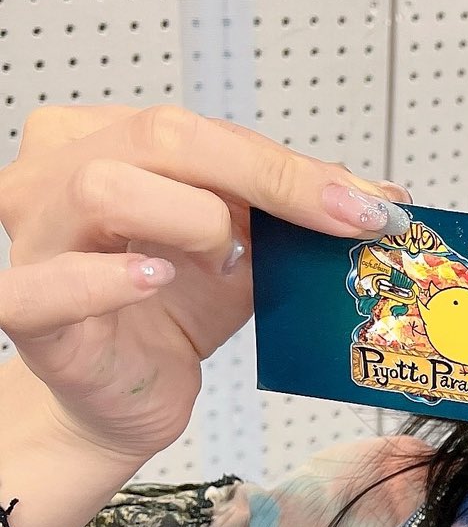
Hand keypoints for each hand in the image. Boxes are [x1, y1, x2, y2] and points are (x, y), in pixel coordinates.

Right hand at [0, 103, 408, 466]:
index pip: (201, 129)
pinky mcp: (26, 310)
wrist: (123, 397)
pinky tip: (153, 282)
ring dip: (192, 223)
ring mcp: (34, 240)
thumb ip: (286, 214)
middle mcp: (55, 176)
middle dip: (266, 179)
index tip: (369, 204)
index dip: (291, 165)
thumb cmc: (167, 314)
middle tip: (338, 222)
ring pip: (103, 188)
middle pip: (158, 137)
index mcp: (102, 141)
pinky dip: (106, 281)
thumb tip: (374, 194)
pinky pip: (50, 285)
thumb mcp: (241, 252)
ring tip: (220, 265)